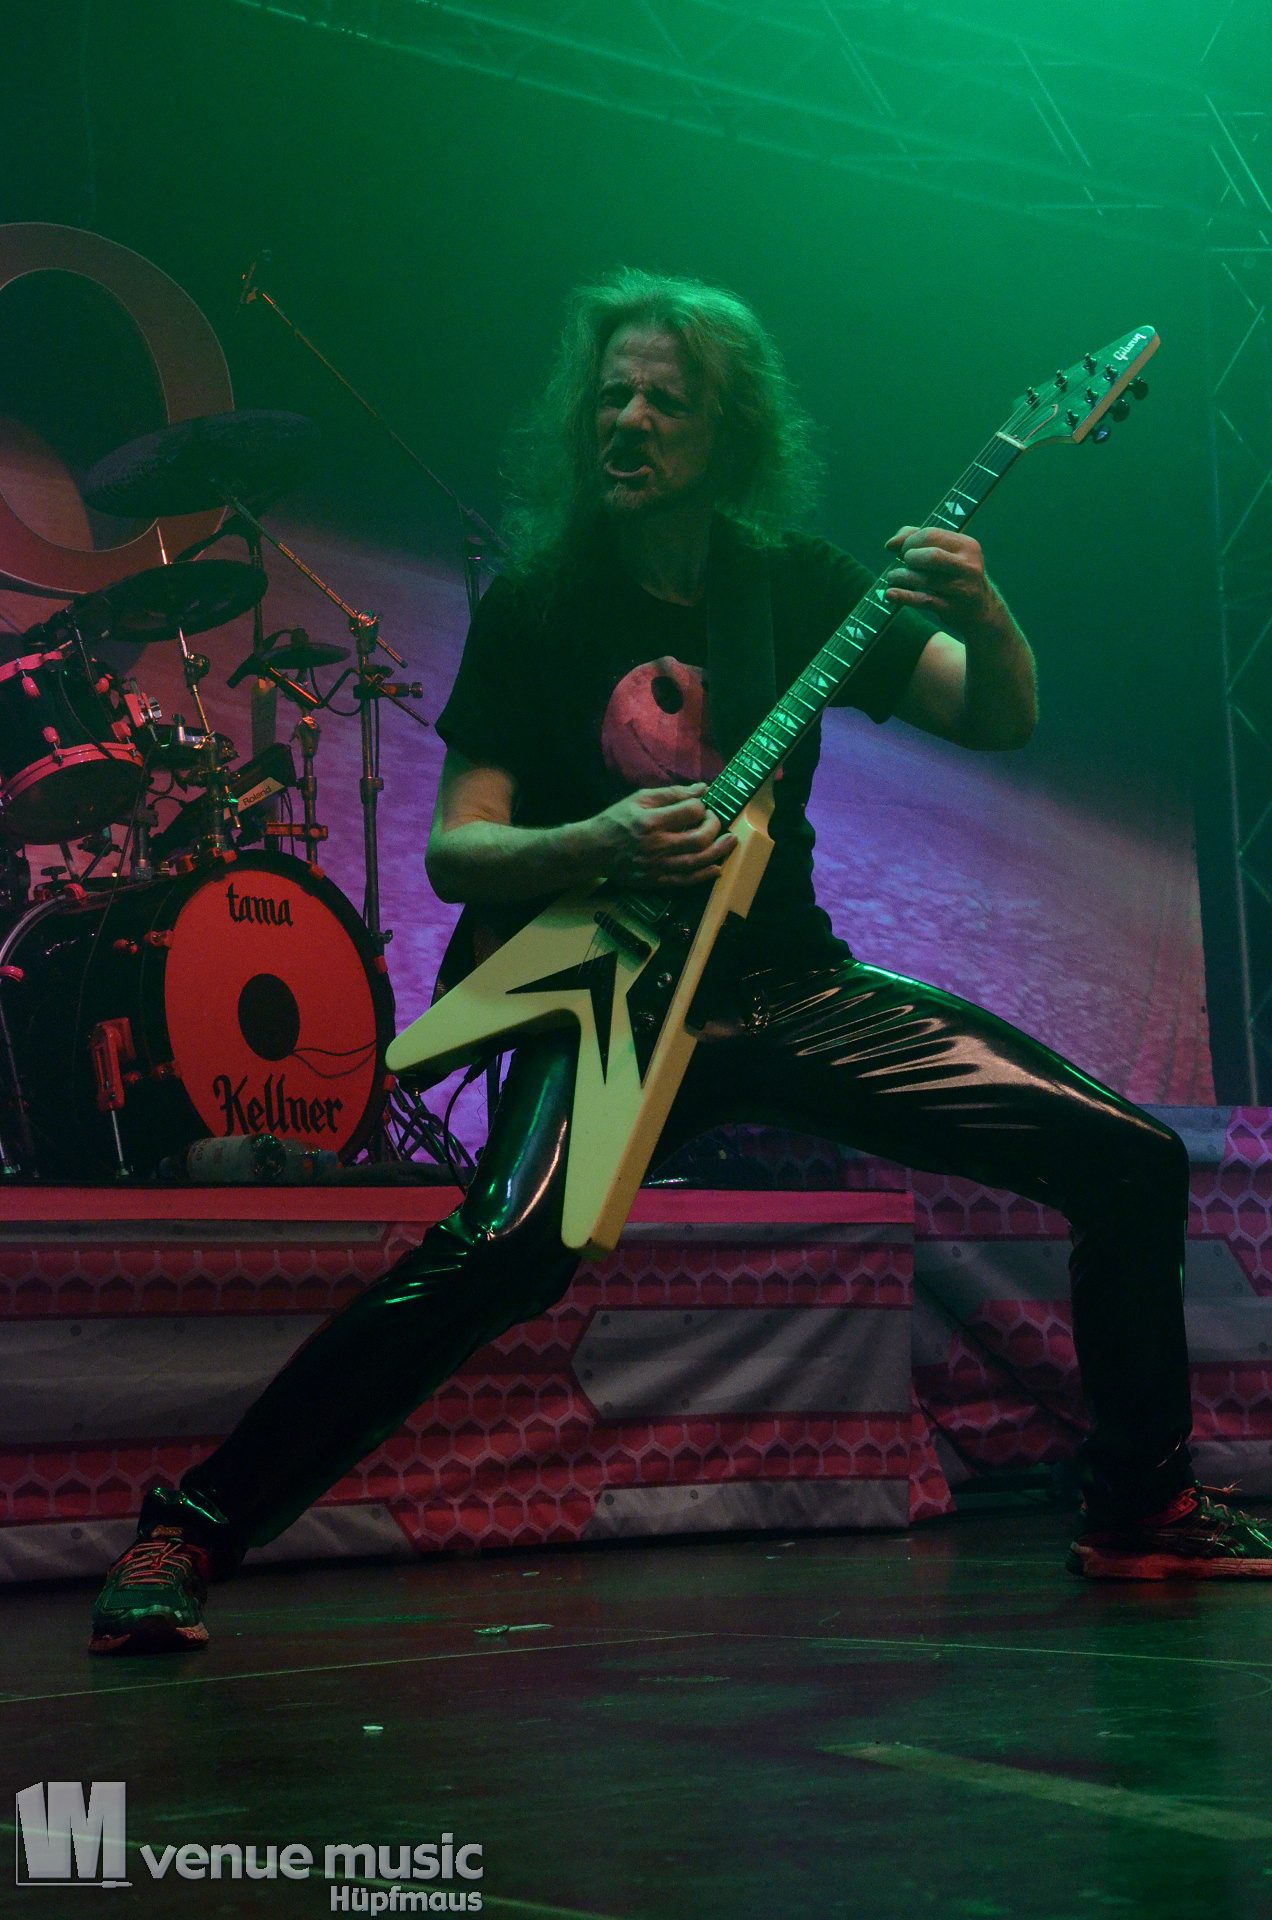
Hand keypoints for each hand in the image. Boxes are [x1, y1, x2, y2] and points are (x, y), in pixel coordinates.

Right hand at [595, 782, 736, 888]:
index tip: (700, 806)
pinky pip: (686, 880)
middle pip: (699, 838)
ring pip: (697, 861)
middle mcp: (657, 845)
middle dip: (714, 827)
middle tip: (714, 821)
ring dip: (719, 851)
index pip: (691, 812)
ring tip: (731, 841)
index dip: (701, 807)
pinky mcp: (656, 881)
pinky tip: (717, 867)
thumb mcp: (640, 798)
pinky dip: (705, 875)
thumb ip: (672, 793)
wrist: (594, 850)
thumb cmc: (617, 820)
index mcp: (652, 820)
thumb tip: (702, 789)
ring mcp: (657, 866)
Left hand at [883, 526, 1000, 635]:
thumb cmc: (954, 575)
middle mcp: (968, 566)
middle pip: (931, 556)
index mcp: (967, 546)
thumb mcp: (946, 553)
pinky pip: (923, 600)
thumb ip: (918, 539)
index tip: (902, 550)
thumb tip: (891, 544)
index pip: (931, 535)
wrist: (979, 610)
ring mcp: (961, 588)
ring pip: (924, 579)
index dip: (909, 541)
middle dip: (909, 557)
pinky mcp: (952, 608)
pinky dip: (903, 596)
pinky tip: (890, 594)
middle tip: (903, 563)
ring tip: (892, 578)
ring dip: (900, 577)